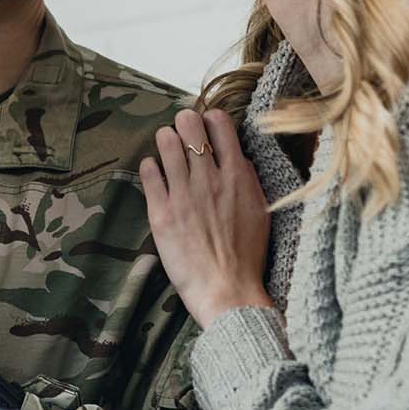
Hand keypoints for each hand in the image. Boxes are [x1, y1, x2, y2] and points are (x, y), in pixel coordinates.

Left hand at [139, 108, 272, 328]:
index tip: (206, 128)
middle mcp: (210, 178)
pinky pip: (148, 171)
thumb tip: (235, 156)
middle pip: (189, 125)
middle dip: (184, 123)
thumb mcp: (260, 210)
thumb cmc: (247, 256)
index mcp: (237, 176)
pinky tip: (155, 173)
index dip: (210, 119)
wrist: (228, 290)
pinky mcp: (161, 212)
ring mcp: (183, 194)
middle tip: (183, 134)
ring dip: (165, 140)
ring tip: (167, 150)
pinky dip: (150, 166)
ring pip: (166, 142)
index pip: (220, 123)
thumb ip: (246, 179)